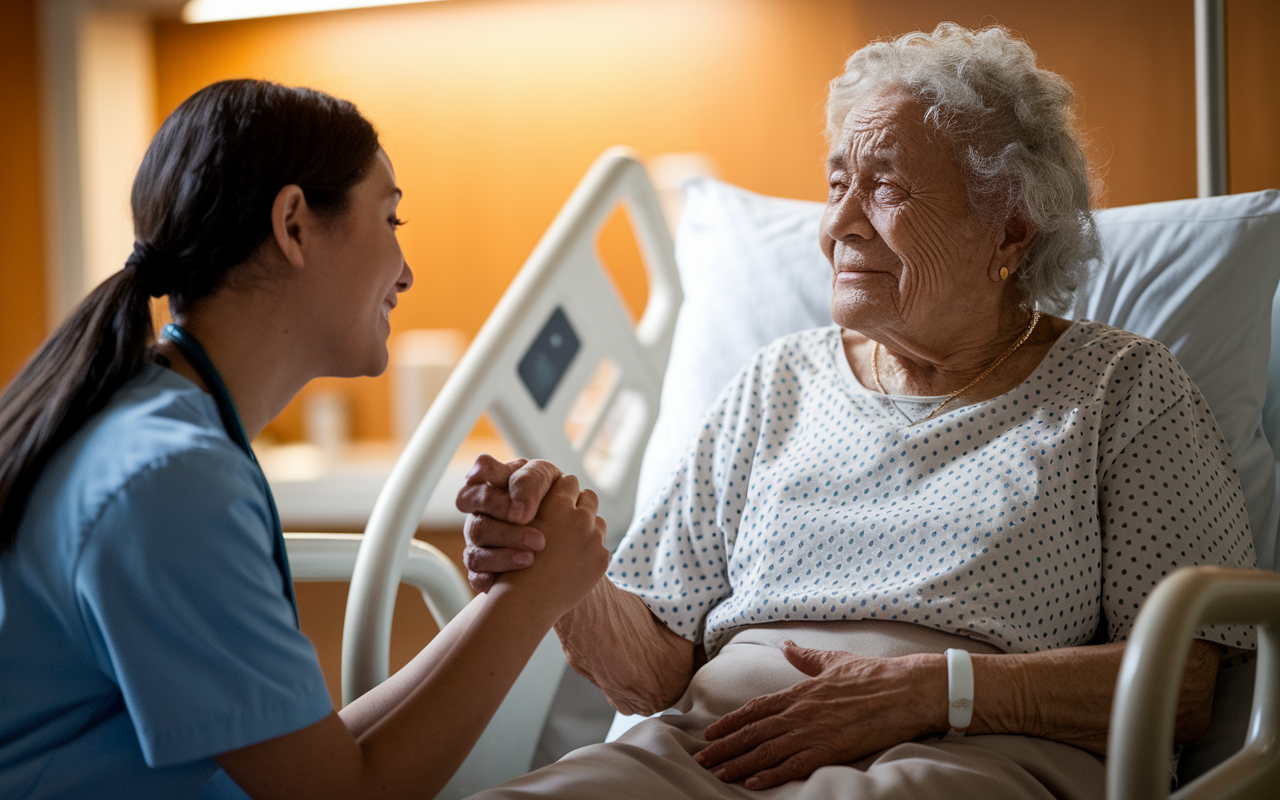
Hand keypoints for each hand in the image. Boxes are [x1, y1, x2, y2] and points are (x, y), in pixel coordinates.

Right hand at [456, 456, 561, 591]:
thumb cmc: (552, 493)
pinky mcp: (484, 569)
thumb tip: (518, 511)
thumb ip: (530, 481)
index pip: (474, 489)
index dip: (492, 499)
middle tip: (539, 541)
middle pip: (477, 525)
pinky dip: (487, 579)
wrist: (568, 530)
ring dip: (503, 557)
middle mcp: (480, 516)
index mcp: (489, 487)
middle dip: (507, 533)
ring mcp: (479, 544)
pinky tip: (503, 581)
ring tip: (531, 559)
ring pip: (476, 554)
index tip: (524, 513)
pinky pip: (476, 577)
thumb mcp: (545, 478)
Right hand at [498, 474, 608, 615]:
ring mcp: (593, 539)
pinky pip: (600, 546)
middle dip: (579, 504)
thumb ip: (534, 502)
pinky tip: (574, 560)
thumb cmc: (512, 559)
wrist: (526, 600)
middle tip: (568, 515)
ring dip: (587, 527)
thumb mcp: (516, 523)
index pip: (568, 481)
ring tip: (571, 538)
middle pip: (589, 497)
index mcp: (558, 504)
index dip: (561, 489)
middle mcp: (579, 518)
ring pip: (598, 522)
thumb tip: (550, 483)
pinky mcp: (601, 559)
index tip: (556, 496)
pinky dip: (590, 551)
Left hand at [692, 642, 946, 789]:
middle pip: (754, 731)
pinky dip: (771, 774)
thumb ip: (808, 658)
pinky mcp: (830, 748)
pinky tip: (753, 783)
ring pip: (767, 749)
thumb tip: (790, 647)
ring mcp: (813, 730)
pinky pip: (794, 764)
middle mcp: (800, 711)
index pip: (756, 708)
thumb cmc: (874, 675)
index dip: (731, 721)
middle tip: (701, 758)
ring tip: (718, 772)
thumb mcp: (834, 661)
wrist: (905, 689)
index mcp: (800, 691)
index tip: (711, 732)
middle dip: (726, 746)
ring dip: (740, 762)